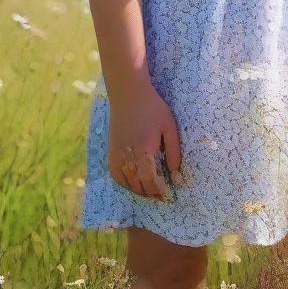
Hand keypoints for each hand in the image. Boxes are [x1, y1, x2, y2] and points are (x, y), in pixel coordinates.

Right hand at [107, 83, 182, 201]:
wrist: (128, 93)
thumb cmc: (152, 107)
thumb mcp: (169, 127)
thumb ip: (174, 152)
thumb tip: (177, 175)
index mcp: (144, 152)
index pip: (151, 183)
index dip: (160, 192)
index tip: (168, 195)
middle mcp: (128, 157)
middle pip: (139, 186)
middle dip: (151, 193)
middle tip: (161, 195)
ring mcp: (116, 154)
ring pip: (127, 183)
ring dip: (138, 190)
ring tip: (149, 189)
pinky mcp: (110, 150)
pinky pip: (115, 175)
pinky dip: (124, 183)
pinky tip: (133, 181)